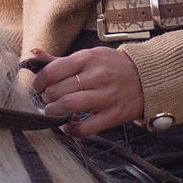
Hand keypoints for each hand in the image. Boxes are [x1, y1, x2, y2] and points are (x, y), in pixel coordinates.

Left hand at [28, 45, 144, 137]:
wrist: (148, 77)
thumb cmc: (114, 66)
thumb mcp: (90, 55)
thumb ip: (61, 59)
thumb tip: (34, 53)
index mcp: (88, 58)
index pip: (52, 71)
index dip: (39, 82)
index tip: (39, 87)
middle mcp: (96, 76)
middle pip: (57, 91)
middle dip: (46, 98)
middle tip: (48, 99)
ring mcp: (105, 96)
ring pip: (67, 107)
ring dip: (54, 112)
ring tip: (54, 111)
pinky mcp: (113, 115)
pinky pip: (84, 128)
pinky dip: (70, 129)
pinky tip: (69, 124)